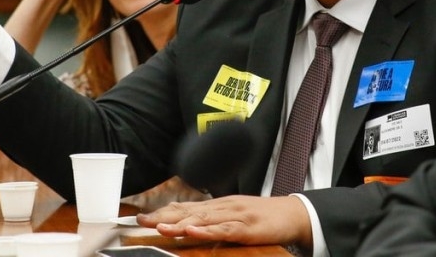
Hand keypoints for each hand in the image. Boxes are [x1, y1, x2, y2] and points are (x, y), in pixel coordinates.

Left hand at [137, 195, 312, 248]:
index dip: (163, 212)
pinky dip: (208, 230)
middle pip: (189, 211)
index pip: (186, 208)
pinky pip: (225, 229)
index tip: (142, 218)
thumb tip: (183, 219)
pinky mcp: (247, 227)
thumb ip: (210, 218)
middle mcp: (224, 207)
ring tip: (161, 227)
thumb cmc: (262, 216)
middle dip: (164, 216)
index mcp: (219, 205)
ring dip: (180, 223)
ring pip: (203, 219)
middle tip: (142, 222)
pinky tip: (193, 230)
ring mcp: (235, 215)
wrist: (293, 214)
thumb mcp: (233, 215)